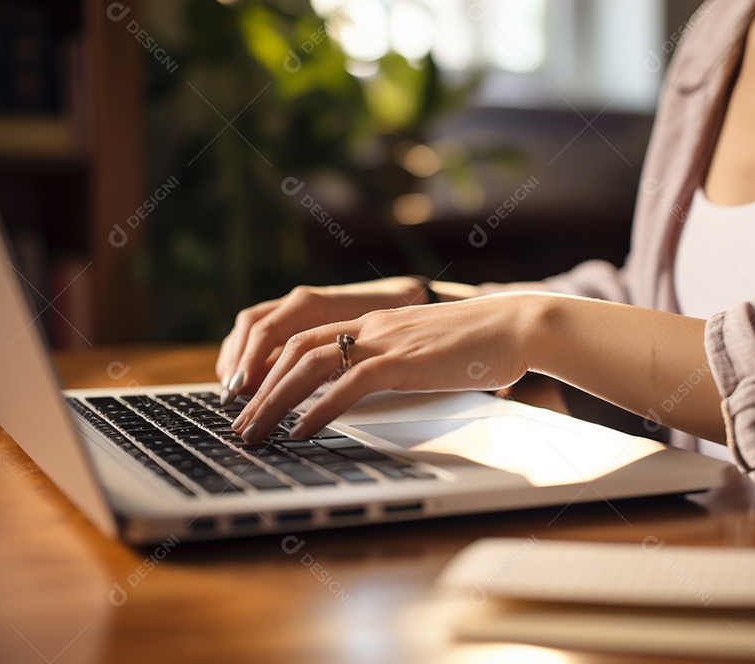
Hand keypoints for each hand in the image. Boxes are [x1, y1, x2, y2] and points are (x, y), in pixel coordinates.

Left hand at [231, 293, 533, 442]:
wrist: (517, 325)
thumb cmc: (482, 342)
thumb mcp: (427, 350)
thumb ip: (400, 361)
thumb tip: (386, 384)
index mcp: (374, 322)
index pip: (305, 337)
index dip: (271, 365)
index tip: (251, 394)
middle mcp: (371, 326)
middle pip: (294, 350)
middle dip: (258, 387)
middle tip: (237, 420)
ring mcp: (385, 341)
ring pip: (309, 365)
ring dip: (274, 401)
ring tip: (254, 431)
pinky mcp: (402, 361)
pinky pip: (347, 385)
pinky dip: (316, 409)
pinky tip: (299, 431)